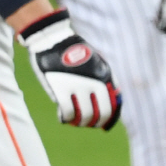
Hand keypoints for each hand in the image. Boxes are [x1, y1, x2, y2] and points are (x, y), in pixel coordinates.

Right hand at [20, 9, 121, 129]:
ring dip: (80, 122)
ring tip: (74, 120)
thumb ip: (105, 78)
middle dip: (95, 123)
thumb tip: (113, 99)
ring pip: (85, 116)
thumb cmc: (74, 51)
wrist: (53, 40)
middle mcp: (93, 82)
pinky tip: (62, 116)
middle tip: (87, 123)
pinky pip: (68, 113)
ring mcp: (77, 86)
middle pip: (100, 114)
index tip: (102, 125)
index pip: (112, 106)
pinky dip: (66, 118)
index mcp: (104, 75)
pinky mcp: (61, 89)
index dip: (108, 119)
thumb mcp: (96, 61)